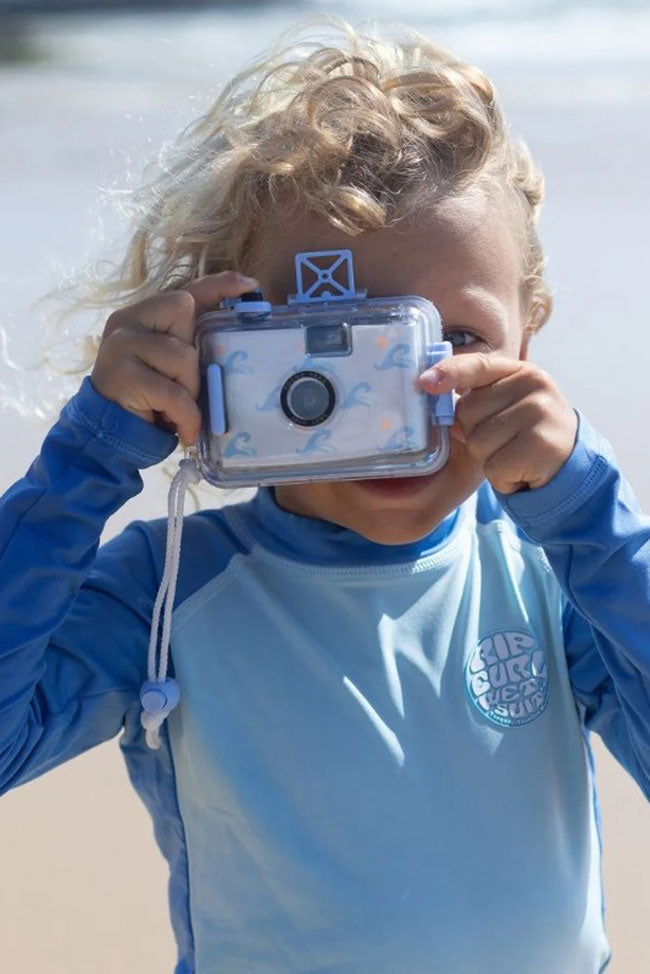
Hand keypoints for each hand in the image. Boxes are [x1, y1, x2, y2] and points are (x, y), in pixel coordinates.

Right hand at [91, 271, 257, 445]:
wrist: (107, 435)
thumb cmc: (149, 402)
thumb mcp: (174, 369)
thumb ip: (193, 347)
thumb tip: (235, 337)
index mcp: (142, 315)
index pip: (186, 292)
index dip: (219, 286)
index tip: (249, 285)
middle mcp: (127, 321)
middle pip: (184, 313)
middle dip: (194, 356)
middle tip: (182, 387)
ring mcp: (121, 344)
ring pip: (182, 355)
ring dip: (189, 390)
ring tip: (177, 412)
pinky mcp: (122, 374)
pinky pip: (174, 393)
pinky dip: (186, 416)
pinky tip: (184, 431)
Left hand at [419, 353, 577, 493]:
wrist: (571, 466)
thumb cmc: (527, 434)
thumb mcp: (508, 407)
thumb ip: (478, 400)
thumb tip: (444, 410)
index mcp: (521, 371)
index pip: (477, 365)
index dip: (449, 373)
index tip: (424, 382)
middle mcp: (533, 385)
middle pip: (467, 412)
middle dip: (474, 434)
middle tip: (505, 441)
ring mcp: (539, 413)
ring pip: (477, 442)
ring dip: (488, 458)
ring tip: (514, 455)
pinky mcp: (540, 446)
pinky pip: (492, 466)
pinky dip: (501, 477)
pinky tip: (521, 471)